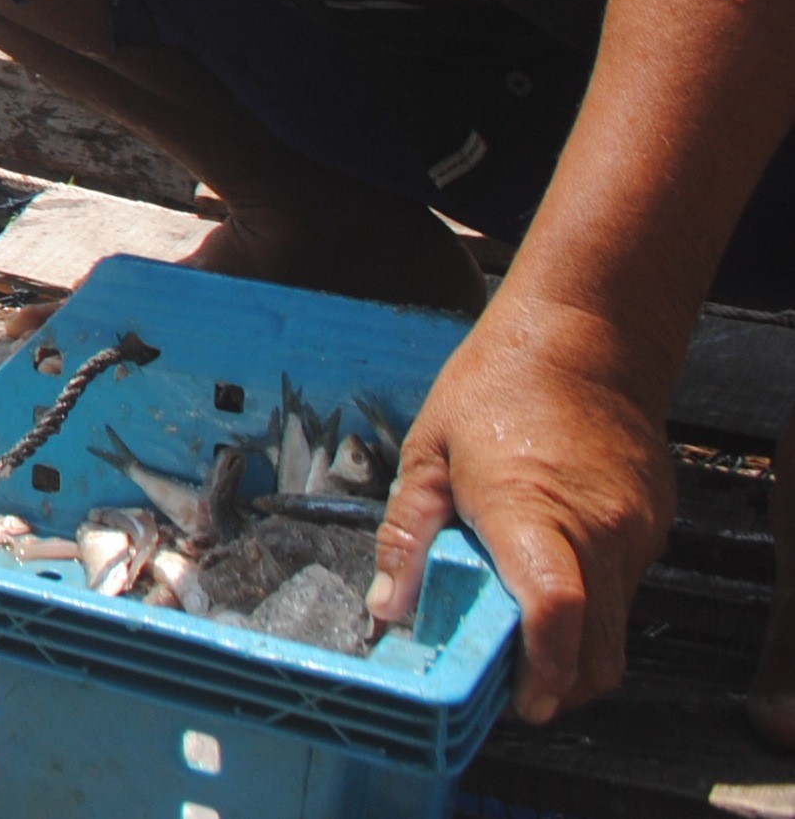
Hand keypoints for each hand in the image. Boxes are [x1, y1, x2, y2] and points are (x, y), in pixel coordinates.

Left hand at [366, 288, 675, 722]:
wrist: (583, 339)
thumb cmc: (494, 388)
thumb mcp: (427, 453)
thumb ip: (406, 534)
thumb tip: (387, 609)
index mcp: (529, 510)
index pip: (554, 613)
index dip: (541, 670)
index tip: (519, 702)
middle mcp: (596, 531)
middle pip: (598, 648)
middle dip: (560, 685)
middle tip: (516, 693)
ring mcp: (634, 532)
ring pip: (618, 627)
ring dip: (578, 651)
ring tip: (525, 640)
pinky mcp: (653, 526)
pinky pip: (627, 589)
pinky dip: (595, 608)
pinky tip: (550, 580)